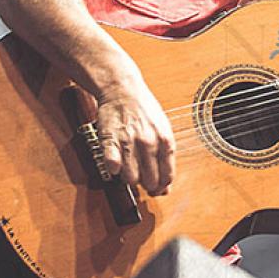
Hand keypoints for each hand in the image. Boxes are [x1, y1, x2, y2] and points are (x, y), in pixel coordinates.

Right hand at [95, 80, 175, 196]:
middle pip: (150, 180)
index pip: (167, 175)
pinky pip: (112, 166)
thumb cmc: (144, 109)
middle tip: (142, 179)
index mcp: (165, 139)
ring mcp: (130, 142)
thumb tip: (166, 186)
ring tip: (129, 168)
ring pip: (131, 178)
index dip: (162, 186)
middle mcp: (149, 142)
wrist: (122, 89)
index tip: (158, 188)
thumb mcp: (163, 128)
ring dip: (129, 178)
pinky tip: (116, 162)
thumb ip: (165, 156)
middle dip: (147, 185)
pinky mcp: (111, 141)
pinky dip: (114, 170)